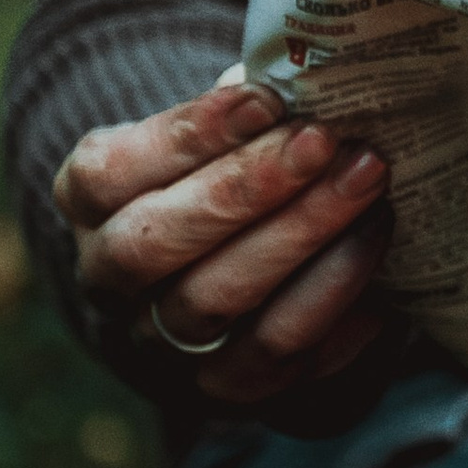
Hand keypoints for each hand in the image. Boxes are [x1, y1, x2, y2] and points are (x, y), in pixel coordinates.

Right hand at [54, 75, 391, 408]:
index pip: (107, 174)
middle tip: (328, 142)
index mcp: (93, 203)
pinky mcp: (226, 388)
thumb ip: (255, 109)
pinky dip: (330, 305)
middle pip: (153, 243)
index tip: (266, 99)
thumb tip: (318, 78)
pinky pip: (274, 359)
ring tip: (371, 188)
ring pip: (214, 302)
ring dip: (301, 241)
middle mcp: (111, 279)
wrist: (248, 265)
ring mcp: (162, 342)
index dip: (185, 136)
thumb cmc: (243, 166)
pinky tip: (375, 256)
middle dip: (247, 189)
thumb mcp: (232, 128)